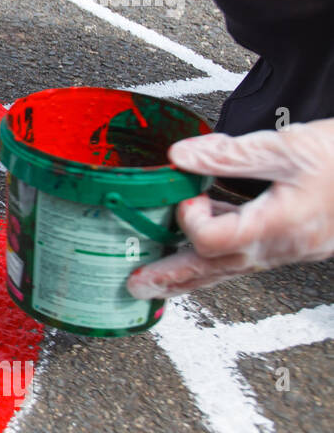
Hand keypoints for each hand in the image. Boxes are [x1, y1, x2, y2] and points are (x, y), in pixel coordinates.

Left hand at [127, 119, 333, 298]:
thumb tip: (180, 156)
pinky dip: (220, 257)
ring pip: (231, 269)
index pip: (212, 239)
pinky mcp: (296, 244)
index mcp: (276, 225)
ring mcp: (289, 250)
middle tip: (137, 286)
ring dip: (191, 273)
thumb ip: (230, 154)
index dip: (189, 219)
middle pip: (214, 269)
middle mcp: (280, 247)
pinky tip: (205, 247)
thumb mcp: (289, 147)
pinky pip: (249, 258)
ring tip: (158, 280)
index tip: (186, 195)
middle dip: (172, 278)